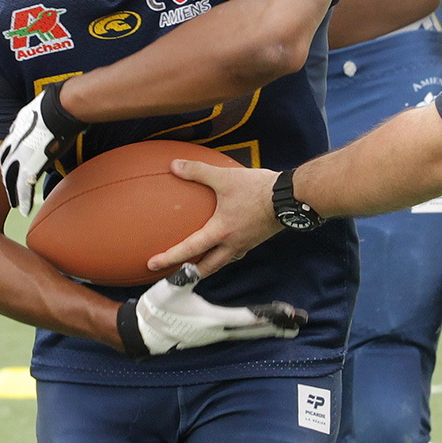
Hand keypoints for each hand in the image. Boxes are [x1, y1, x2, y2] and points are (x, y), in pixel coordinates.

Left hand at [0, 83, 87, 215]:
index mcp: (15, 132)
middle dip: (7, 182)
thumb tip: (47, 120)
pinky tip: (24, 209)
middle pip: (5, 168)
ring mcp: (20, 157)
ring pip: (11, 180)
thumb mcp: (38, 113)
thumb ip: (36, 121)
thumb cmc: (55, 106)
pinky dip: (23, 199)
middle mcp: (14, 146)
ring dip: (13, 194)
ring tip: (16, 206)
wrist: (59, 108)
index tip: (10, 172)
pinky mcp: (30, 165)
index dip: (8, 164)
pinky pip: (23, 187)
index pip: (6, 153)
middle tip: (9, 193)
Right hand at [116, 263, 305, 357]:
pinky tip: (261, 324)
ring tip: (289, 324)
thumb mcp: (168, 292)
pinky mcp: (211, 334)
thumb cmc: (157, 312)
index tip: (286, 312)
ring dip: (269, 327)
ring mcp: (215, 335)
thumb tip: (191, 267)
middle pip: (254, 329)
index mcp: (213, 320)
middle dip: (276, 324)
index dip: (267, 314)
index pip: (247, 317)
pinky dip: (255, 328)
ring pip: (249, 332)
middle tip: (299, 323)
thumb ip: (181, 279)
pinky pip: (240, 332)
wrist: (144, 333)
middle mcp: (219, 330)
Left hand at [146, 161, 283, 276]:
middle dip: (190, 274)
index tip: (152, 265)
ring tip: (199, 263)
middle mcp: (232, 243)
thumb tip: (174, 166)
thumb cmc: (257, 189)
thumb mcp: (224, 177)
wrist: (289, 197)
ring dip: (209, 266)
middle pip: (207, 267)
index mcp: (220, 232)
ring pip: (223, 261)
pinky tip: (227, 243)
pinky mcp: (257, 238)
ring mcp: (246, 243)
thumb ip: (198, 171)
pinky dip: (226, 253)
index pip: (189, 249)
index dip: (169, 258)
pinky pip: (237, 251)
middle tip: (176, 276)